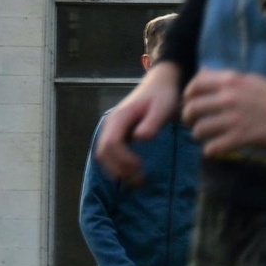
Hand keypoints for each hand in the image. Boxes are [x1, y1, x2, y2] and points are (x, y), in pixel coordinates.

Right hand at [96, 64, 183, 183]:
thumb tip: (139, 138)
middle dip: (118, 169)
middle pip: (102, 152)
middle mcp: (110, 124)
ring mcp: (111, 129)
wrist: (160, 85)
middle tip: (140, 180)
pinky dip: (117, 166)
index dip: (123, 160)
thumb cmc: (162, 96)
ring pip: (103, 155)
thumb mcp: (162, 108)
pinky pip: (109, 154)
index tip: (141, 167)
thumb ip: (152, 123)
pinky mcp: (116, 134)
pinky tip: (133, 172)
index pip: (111, 144)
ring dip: (117, 170)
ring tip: (138, 179)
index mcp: (119, 118)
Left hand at [182, 66, 265, 157]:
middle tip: (193, 122)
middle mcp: (228, 98)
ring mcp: (233, 119)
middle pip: (192, 108)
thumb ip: (224, 77)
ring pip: (200, 129)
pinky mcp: (240, 138)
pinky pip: (213, 147)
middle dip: (188, 117)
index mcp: (230, 81)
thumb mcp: (248, 78)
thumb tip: (203, 72)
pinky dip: (210, 150)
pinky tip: (215, 148)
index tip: (190, 101)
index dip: (188, 95)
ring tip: (204, 136)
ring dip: (198, 134)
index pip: (196, 85)